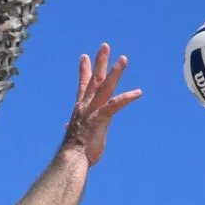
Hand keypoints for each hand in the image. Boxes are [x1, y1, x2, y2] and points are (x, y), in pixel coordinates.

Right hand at [61, 45, 141, 164]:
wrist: (71, 159)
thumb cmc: (76, 150)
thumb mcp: (75, 134)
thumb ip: (73, 126)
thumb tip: (66, 126)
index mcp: (81, 108)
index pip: (83, 85)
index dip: (84, 70)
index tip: (85, 56)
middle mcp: (85, 105)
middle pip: (94, 79)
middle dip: (100, 62)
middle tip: (105, 45)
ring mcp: (92, 111)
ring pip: (105, 87)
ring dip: (114, 72)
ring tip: (123, 59)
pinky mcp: (100, 119)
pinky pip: (114, 105)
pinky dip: (126, 98)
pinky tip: (138, 92)